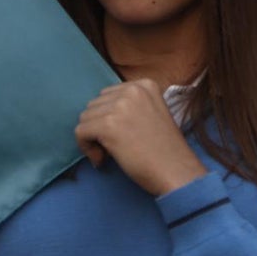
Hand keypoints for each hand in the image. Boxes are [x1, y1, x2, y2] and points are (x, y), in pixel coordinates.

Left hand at [75, 79, 208, 195]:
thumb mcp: (152, 113)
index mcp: (145, 84)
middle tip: (114, 147)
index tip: (120, 135)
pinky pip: (81, 132)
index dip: (110, 117)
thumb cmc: (164, 149)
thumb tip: (97, 113)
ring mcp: (120, 106)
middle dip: (99, 126)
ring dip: (92, 138)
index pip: (109, 95)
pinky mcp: (108, 124)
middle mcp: (132, 90)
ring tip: (109, 154)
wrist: (176, 171)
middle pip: (95, 105)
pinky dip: (86, 148)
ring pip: (85, 118)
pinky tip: (102, 159)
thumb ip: (130, 106)